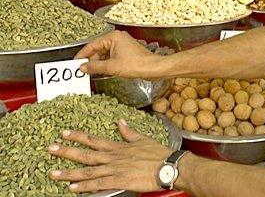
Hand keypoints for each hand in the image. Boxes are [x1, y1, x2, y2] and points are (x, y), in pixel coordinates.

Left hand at [48, 119, 172, 192]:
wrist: (169, 166)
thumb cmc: (159, 154)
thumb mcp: (143, 139)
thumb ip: (129, 132)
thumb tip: (121, 122)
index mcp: (119, 147)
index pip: (94, 140)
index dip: (78, 136)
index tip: (65, 133)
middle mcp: (113, 157)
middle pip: (86, 154)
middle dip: (66, 151)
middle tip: (50, 149)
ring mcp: (115, 169)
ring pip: (87, 171)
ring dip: (69, 172)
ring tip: (54, 173)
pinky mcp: (119, 181)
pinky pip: (97, 184)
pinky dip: (84, 186)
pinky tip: (72, 188)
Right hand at [75, 30, 161, 77]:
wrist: (154, 68)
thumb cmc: (136, 65)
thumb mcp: (111, 67)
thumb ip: (94, 67)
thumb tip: (83, 67)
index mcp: (113, 37)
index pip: (92, 45)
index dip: (83, 54)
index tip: (75, 62)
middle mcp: (118, 38)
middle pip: (98, 49)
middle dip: (91, 60)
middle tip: (84, 70)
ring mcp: (123, 45)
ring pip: (105, 53)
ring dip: (99, 63)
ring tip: (92, 72)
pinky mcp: (126, 52)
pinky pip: (112, 56)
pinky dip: (107, 63)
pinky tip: (103, 71)